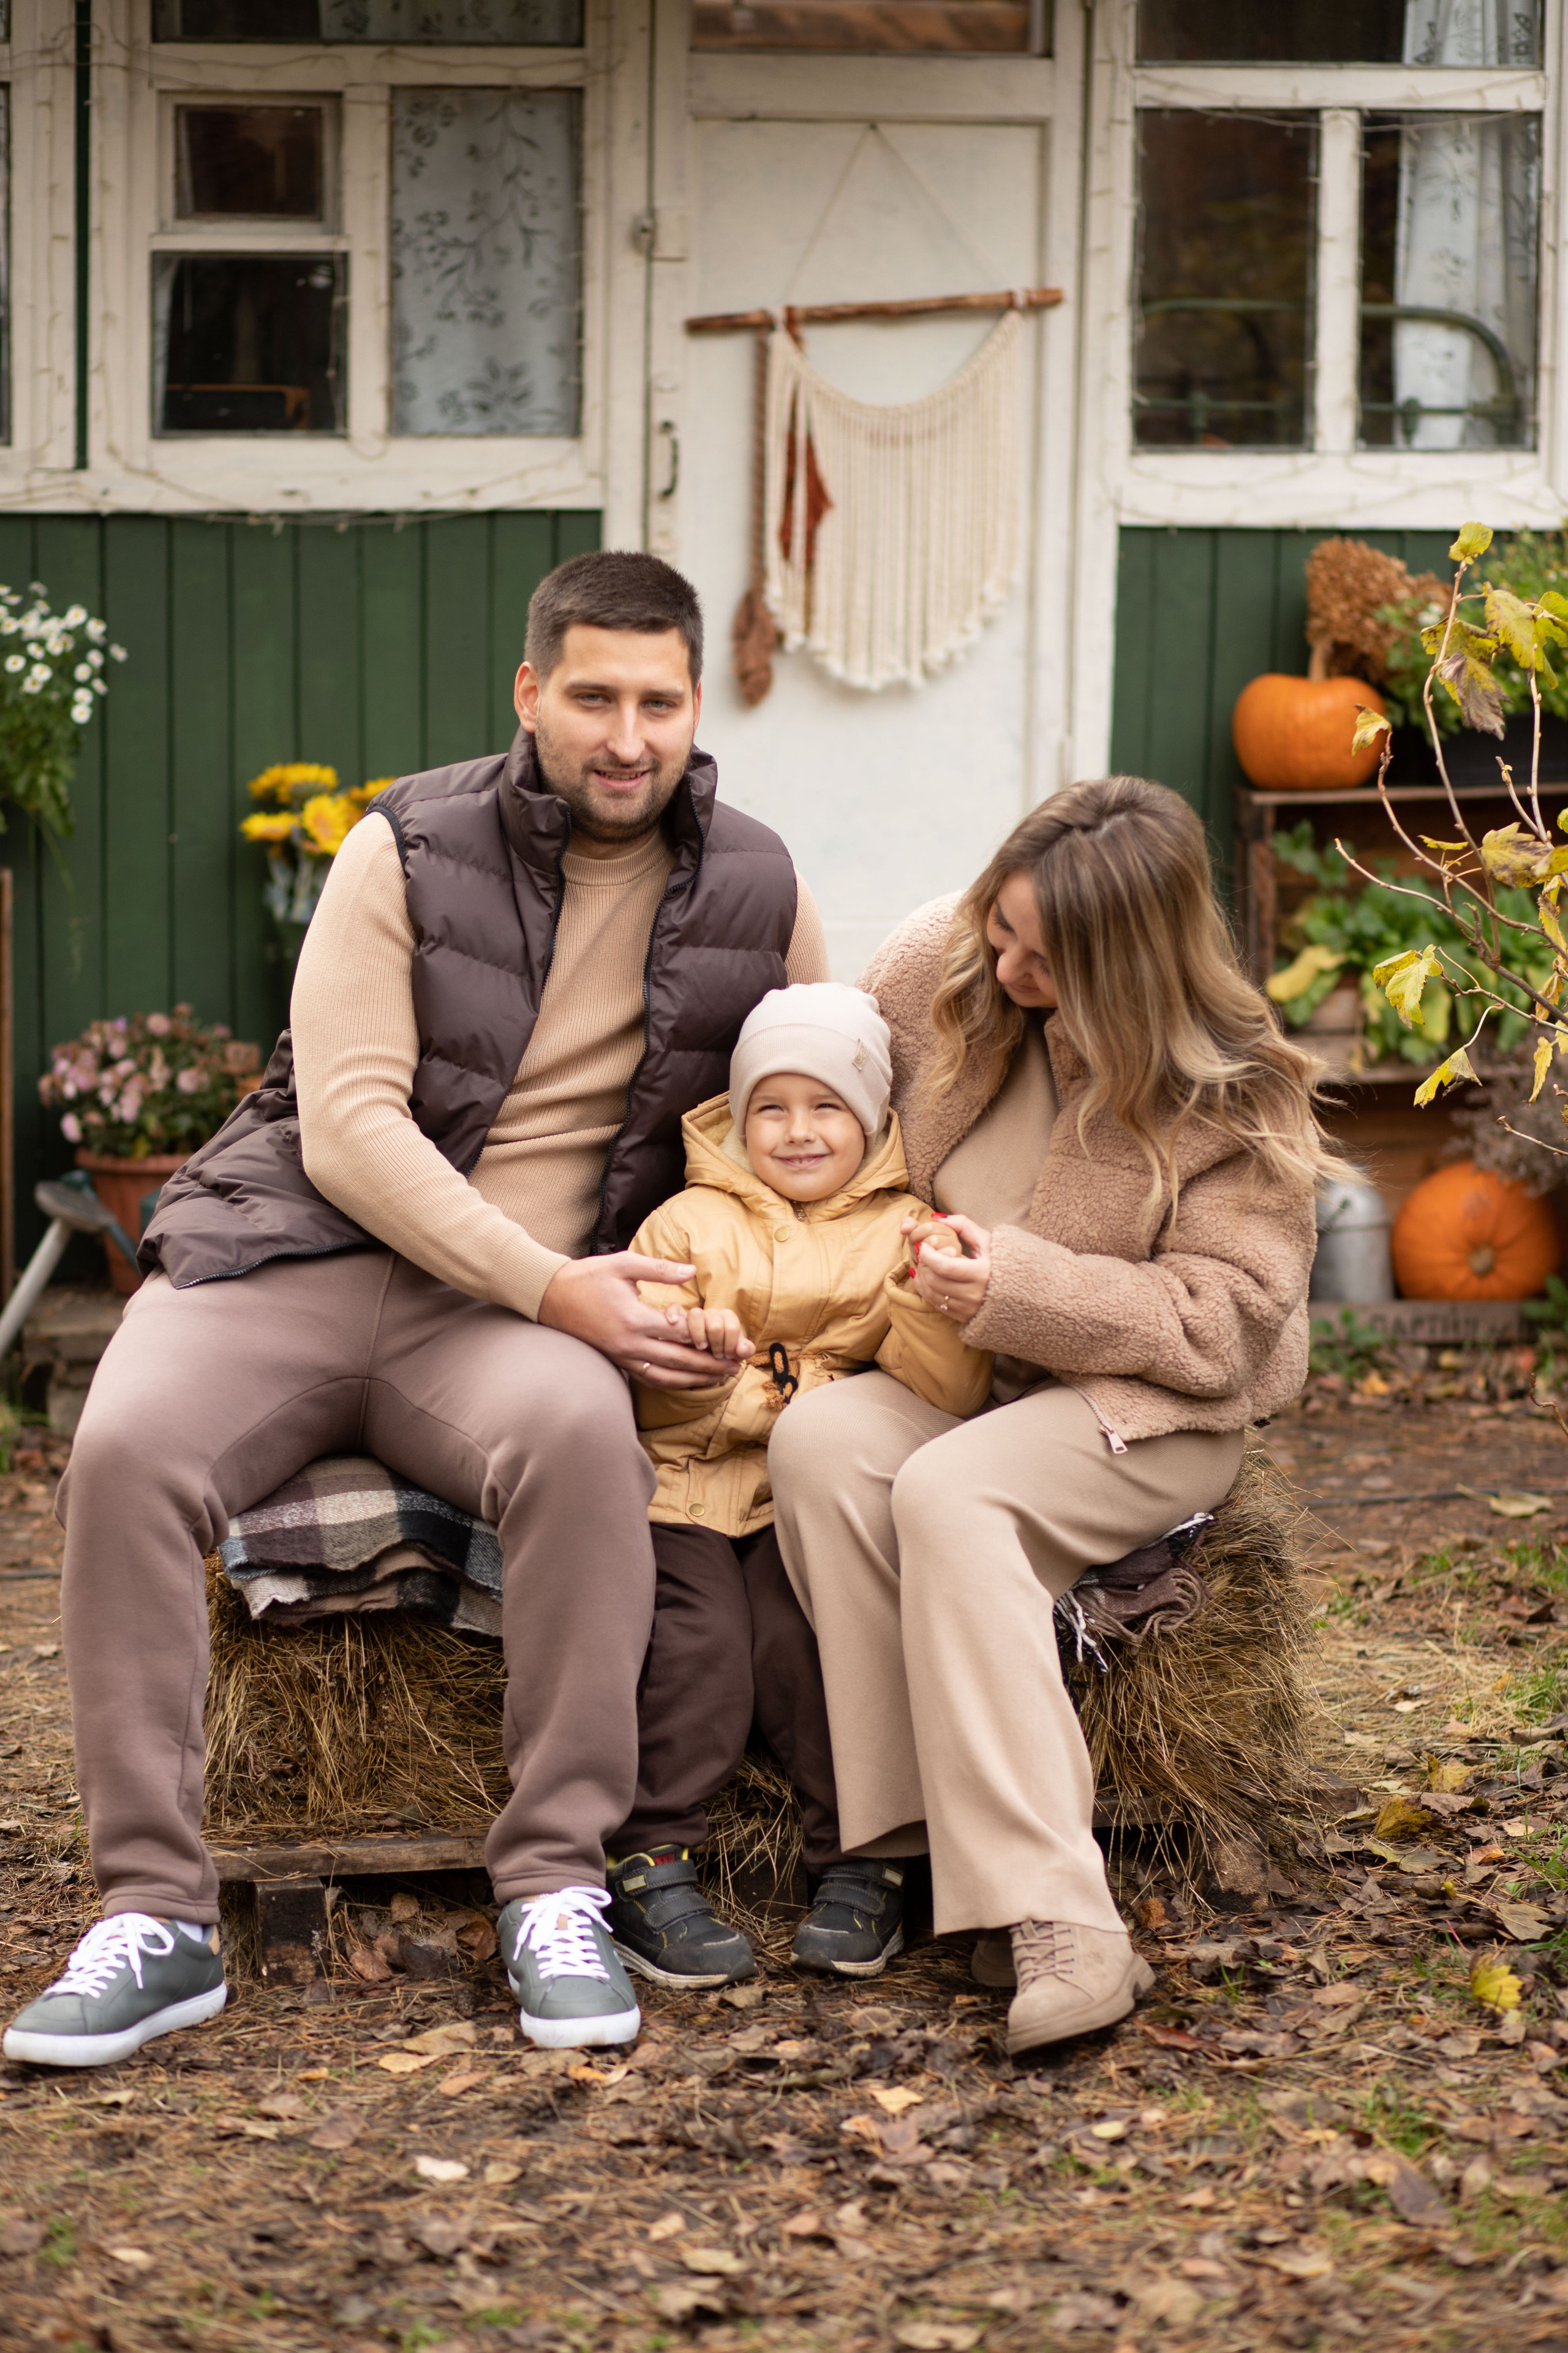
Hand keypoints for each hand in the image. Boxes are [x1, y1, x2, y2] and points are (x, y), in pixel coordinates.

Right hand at [538, 1254, 733, 1389]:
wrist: (551, 1297)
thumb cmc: (587, 1277)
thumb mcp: (623, 1264)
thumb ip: (659, 1269)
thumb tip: (692, 1272)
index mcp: (634, 1318)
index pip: (679, 1332)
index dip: (708, 1337)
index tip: (731, 1339)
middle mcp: (629, 1343)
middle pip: (679, 1360)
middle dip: (710, 1364)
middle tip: (737, 1365)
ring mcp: (622, 1356)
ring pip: (665, 1376)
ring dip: (694, 1378)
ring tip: (719, 1377)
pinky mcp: (617, 1361)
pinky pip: (648, 1377)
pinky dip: (672, 1382)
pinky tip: (688, 1381)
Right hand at [680, 1305, 754, 1369]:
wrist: (701, 1353)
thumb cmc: (723, 1352)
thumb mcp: (735, 1352)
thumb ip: (745, 1350)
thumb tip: (742, 1349)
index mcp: (727, 1318)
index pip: (732, 1325)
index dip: (731, 1343)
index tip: (728, 1356)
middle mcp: (711, 1314)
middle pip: (714, 1321)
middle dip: (717, 1342)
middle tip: (717, 1356)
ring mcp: (694, 1315)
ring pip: (696, 1313)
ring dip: (698, 1332)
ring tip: (701, 1347)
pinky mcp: (677, 1316)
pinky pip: (674, 1307)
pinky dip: (673, 1312)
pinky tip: (674, 1321)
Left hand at [902, 1212, 992, 1324]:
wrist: (1020, 1291)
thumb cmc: (1002, 1261)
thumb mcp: (988, 1241)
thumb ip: (963, 1225)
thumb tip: (937, 1217)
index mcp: (983, 1274)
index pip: (944, 1267)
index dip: (928, 1255)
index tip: (922, 1245)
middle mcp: (975, 1295)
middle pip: (935, 1280)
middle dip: (923, 1265)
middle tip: (922, 1254)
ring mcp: (969, 1308)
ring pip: (933, 1294)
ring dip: (922, 1278)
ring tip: (924, 1264)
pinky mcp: (964, 1317)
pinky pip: (937, 1305)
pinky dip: (927, 1290)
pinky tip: (926, 1278)